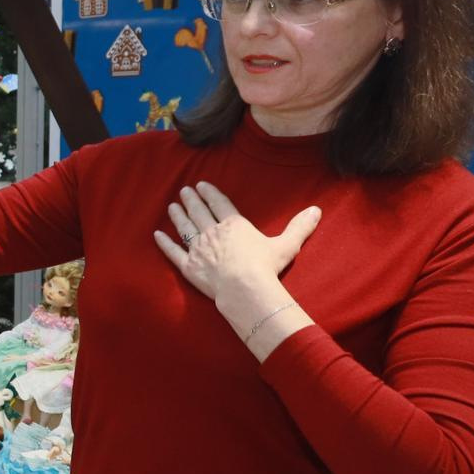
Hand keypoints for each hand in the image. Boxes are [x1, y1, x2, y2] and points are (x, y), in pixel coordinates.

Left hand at [152, 181, 319, 307]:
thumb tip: (317, 210)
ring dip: (178, 216)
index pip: (219, 204)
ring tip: (172, 206)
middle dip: (191, 200)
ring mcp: (198, 249)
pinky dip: (164, 243)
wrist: (245, 289)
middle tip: (184, 191)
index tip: (200, 185)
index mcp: (234, 225)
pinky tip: (157, 235)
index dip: (209, 193)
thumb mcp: (287, 245)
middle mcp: (212, 233)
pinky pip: (173, 252)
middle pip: (199, 212)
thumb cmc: (265, 267)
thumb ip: (300, 227)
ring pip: (184, 228)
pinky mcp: (189, 267)